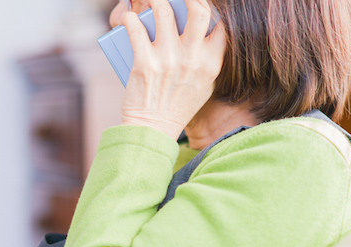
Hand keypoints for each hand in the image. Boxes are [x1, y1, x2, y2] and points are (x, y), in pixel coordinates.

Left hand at [120, 0, 225, 138]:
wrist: (153, 130)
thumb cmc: (176, 107)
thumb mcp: (204, 85)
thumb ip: (208, 59)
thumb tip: (202, 30)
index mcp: (212, 63)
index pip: (223, 24)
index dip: (211, 7)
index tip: (199, 4)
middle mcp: (193, 58)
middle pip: (199, 9)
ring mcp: (168, 59)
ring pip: (163, 10)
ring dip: (154, 0)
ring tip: (149, 2)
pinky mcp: (144, 63)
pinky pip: (135, 27)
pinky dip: (128, 18)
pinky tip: (126, 18)